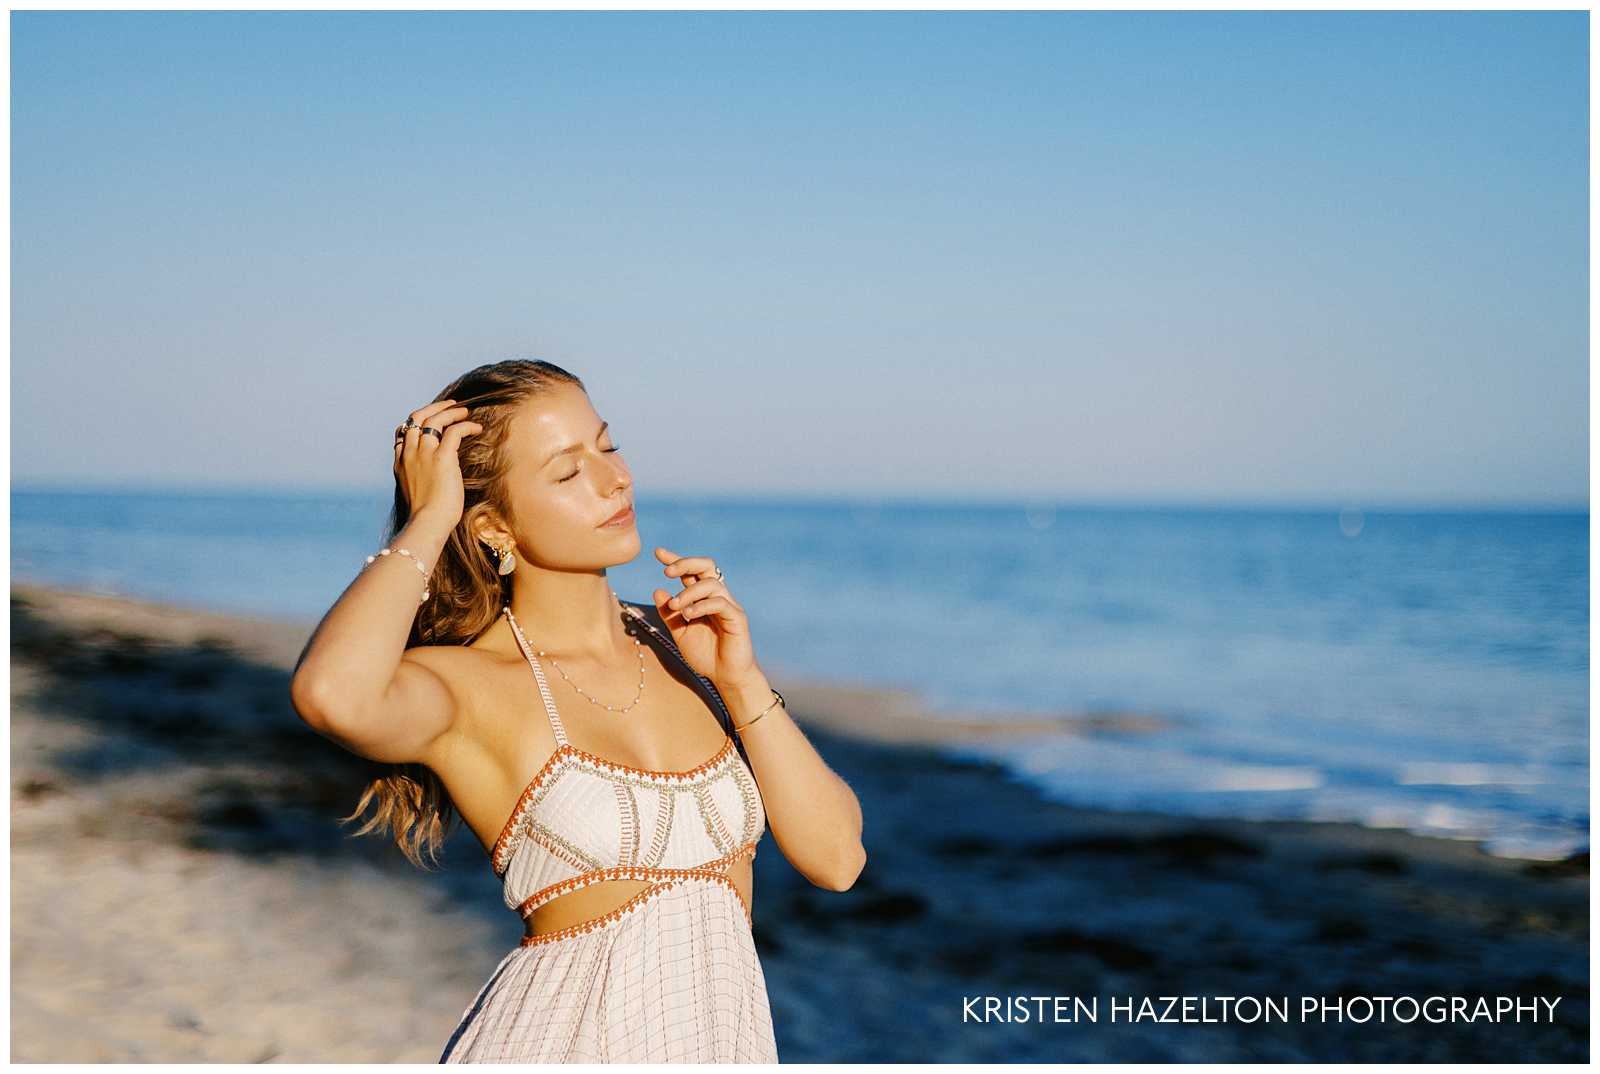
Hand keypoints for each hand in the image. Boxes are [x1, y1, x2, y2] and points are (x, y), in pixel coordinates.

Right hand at [394, 398, 482, 526]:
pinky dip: (466, 425)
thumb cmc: (425, 518)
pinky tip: (476, 428)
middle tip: (450, 405)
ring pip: (434, 419)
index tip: (430, 422)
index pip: (402, 433)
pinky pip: (454, 431)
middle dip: (433, 408)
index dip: (415, 424)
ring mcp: (423, 454)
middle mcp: (409, 454)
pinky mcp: (442, 458)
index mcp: (400, 464)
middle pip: (416, 418)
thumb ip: (419, 481)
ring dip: (451, 411)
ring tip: (465, 411)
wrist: (426, 525)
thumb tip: (433, 482)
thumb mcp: (415, 495)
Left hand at [651, 546, 759, 687]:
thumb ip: (669, 614)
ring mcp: (729, 606)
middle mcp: (717, 597)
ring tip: (676, 607)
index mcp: (702, 598)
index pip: (690, 572)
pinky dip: (701, 606)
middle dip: (686, 563)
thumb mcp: (680, 633)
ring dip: (689, 592)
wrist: (726, 677)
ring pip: (711, 584)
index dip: (676, 560)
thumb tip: (657, 590)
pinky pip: (720, 603)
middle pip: (706, 566)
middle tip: (667, 572)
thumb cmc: (705, 655)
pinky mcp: (737, 618)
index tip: (658, 552)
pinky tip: (688, 615)